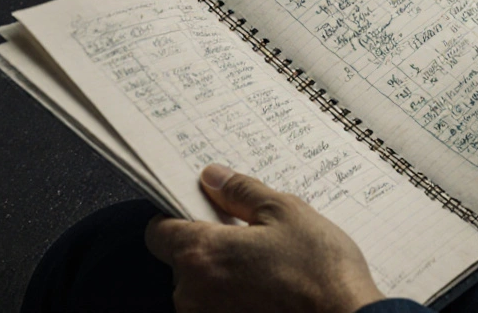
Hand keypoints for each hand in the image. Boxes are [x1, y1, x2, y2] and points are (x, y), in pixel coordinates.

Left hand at [145, 164, 383, 312]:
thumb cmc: (320, 270)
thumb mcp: (285, 212)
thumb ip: (240, 192)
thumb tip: (212, 177)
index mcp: (201, 254)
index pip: (157, 231)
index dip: (177, 217)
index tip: (203, 212)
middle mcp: (192, 294)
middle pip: (182, 262)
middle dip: (210, 248)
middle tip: (251, 239)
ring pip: (201, 289)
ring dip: (224, 276)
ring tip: (268, 269)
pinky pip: (218, 309)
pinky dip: (235, 299)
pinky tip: (270, 292)